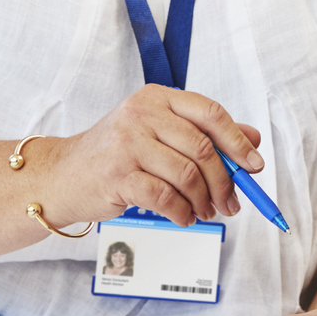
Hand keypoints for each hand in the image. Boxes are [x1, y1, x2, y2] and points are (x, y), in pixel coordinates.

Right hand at [47, 83, 262, 228]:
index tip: (254, 166)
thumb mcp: (159, 134)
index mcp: (157, 98)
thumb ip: (204, 133)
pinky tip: (183, 216)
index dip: (238, 142)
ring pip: (187, 175)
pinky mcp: (117, 174)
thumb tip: (253, 140)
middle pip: (203, 148)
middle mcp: (142, 114)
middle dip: (224, 182)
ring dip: (204, 201)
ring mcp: (127, 143)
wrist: (62, 176)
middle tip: (230, 203)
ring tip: (205, 212)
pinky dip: (182, 212)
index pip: (211, 113)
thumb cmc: (115, 155)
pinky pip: (165, 197)